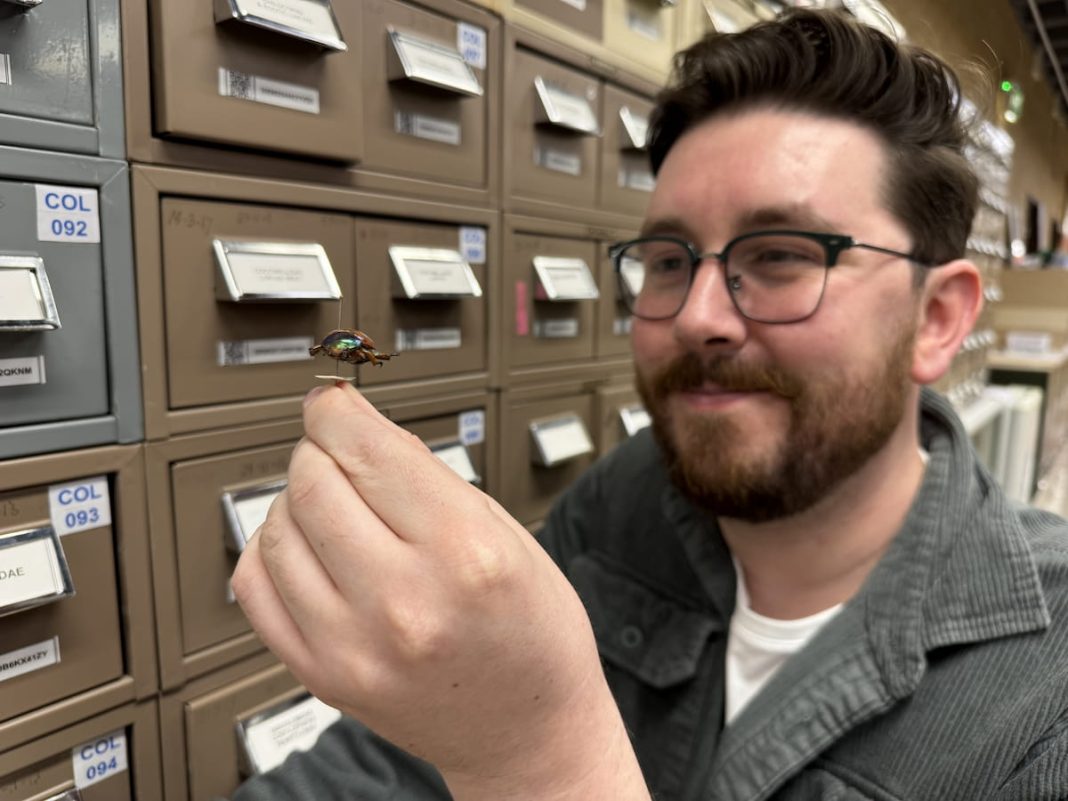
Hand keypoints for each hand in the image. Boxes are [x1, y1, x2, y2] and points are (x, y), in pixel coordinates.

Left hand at [232, 382, 648, 799]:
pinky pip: (254, 585)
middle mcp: (402, 601)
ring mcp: (352, 645)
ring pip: (274, 527)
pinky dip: (271, 550)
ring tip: (335, 509)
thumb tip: (358, 430)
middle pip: (311, 481)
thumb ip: (428, 478)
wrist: (526, 730)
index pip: (364, 449)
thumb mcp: (507, 533)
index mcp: (463, 552)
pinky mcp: (321, 674)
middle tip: (342, 455)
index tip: (330, 400)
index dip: (335, 409)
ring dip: (296, 500)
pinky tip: (307, 550)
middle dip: (321, 451)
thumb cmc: (533, 633)